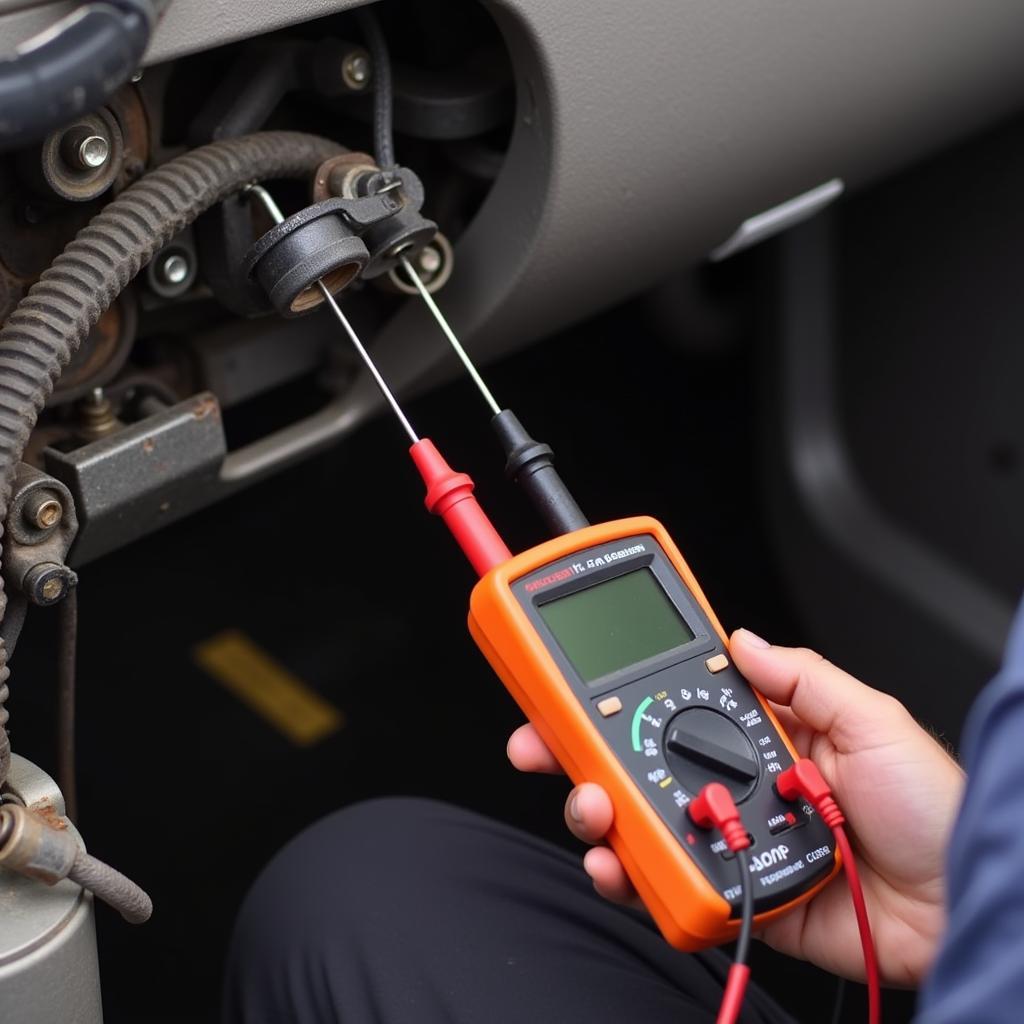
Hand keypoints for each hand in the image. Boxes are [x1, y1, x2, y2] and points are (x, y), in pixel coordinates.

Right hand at [507, 629, 964, 985]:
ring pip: (636, 820)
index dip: (619, 693)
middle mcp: (730, 783)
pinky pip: (662, 881)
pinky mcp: (725, 889)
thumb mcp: (871, 719)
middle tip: (541, 744)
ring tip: (591, 806)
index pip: (674, 704)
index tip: (571, 679)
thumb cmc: (928, 807)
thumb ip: (802, 678)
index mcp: (760, 734)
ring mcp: (721, 835)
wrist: (957, 903)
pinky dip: (627, 874)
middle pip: (635, 762)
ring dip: (594, 810)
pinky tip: (615, 861)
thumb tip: (742, 640)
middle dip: (576, 751)